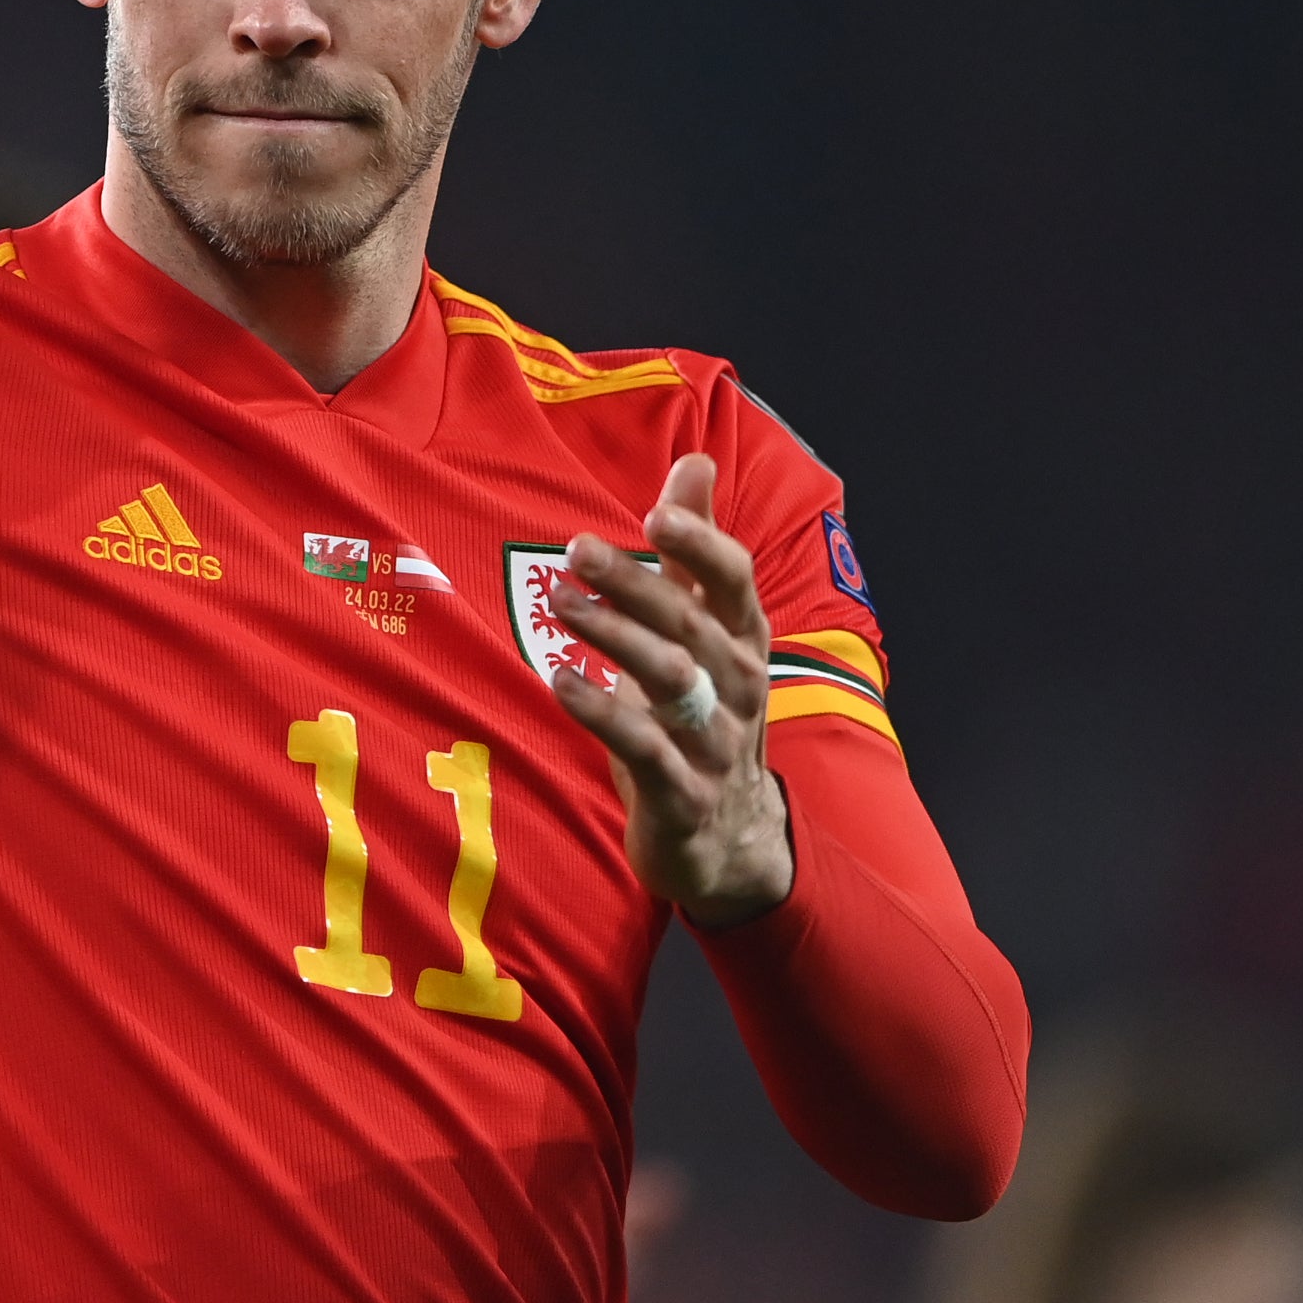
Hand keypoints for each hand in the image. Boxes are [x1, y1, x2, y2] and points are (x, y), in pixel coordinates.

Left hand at [544, 453, 796, 926]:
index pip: (734, 582)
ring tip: (561, 603)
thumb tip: (693, 461)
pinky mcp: (682, 794)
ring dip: (614, 638)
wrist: (729, 841)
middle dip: (635, 585)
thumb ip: (691, 550)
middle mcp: (736, 687)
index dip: (701, 546)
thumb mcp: (703, 630)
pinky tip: (560, 681)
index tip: (657, 513)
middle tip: (576, 550)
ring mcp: (712, 744)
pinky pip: (644, 749)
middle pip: (691, 625)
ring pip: (670, 681)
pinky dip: (603, 713)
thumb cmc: (702, 713)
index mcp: (742, 640)